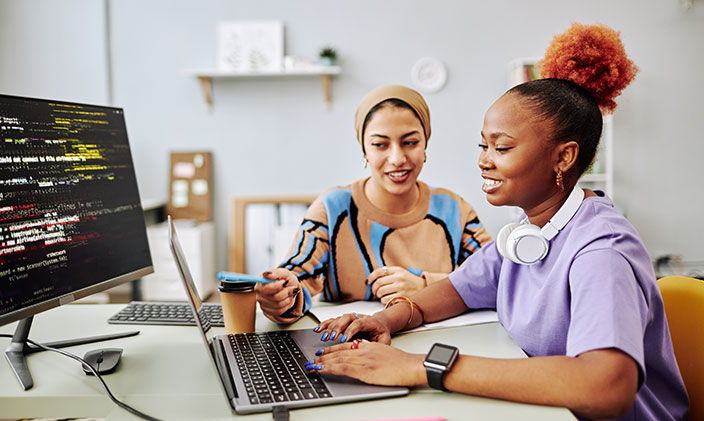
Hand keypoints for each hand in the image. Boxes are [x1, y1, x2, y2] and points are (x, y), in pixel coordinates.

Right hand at [255, 268, 299, 316]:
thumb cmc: (285, 279)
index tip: (284, 281)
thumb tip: (266, 274)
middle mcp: (259, 293)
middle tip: (290, 288)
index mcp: (261, 283)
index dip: (278, 286)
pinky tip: (286, 300)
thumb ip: (276, 273)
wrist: (288, 287)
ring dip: (288, 299)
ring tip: (288, 294)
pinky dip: (286, 306)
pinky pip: (279, 311)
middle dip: (287, 293)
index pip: (267, 288)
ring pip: (279, 305)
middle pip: (276, 298)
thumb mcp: (284, 273)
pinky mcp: (267, 310)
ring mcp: (262, 303)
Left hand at [306, 340, 425, 386]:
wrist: (411, 366)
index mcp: (369, 346)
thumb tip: (366, 360)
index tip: (323, 352)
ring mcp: (363, 359)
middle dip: (324, 355)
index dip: (333, 349)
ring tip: (312, 365)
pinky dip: (329, 368)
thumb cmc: (403, 363)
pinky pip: (342, 368)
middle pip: (339, 351)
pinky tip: (321, 369)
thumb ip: (374, 355)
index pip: (347, 346)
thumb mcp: (385, 354)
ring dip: (322, 362)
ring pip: (338, 359)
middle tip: (312, 358)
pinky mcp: (364, 370)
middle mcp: (364, 350)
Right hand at [314, 312, 391, 343]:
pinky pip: (333, 321)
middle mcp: (358, 317)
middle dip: (338, 328)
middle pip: (346, 318)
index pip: (358, 323)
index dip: (350, 330)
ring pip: (338, 319)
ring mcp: (350, 318)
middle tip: (331, 338)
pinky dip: (325, 324)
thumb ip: (379, 345)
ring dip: (330, 328)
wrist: (380, 324)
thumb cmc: (382, 334)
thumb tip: (371, 351)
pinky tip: (318, 330)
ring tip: (323, 337)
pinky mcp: (344, 321)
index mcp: (369, 321)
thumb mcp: (385, 340)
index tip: (343, 340)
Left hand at [367, 266, 425, 303]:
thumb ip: (388, 274)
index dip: (371, 277)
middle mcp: (399, 277)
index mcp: (397, 270)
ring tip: (381, 295)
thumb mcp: (400, 272)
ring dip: (378, 295)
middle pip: (378, 283)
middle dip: (373, 288)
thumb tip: (371, 278)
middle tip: (374, 291)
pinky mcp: (402, 297)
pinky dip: (383, 300)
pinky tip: (386, 299)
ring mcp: (401, 287)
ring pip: (381, 292)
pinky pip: (386, 300)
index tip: (368, 281)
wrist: (423, 287)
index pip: (379, 271)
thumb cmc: (408, 281)